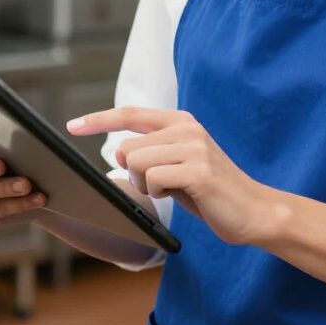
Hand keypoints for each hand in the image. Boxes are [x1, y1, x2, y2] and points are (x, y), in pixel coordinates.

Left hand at [67, 108, 268, 245]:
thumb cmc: (211, 193)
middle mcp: (186, 128)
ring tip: (172, 190)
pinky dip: (158, 192)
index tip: (72, 125)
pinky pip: (153, 178)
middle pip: (128, 146)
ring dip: (146, 184)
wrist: (253, 211)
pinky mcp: (198, 169)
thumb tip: (118, 154)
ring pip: (137, 162)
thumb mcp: (178, 166)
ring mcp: (194, 147)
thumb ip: (152, 154)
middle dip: (133, 173)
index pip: (130, 114)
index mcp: (181, 122)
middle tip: (159, 185)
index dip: (99, 119)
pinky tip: (181, 195)